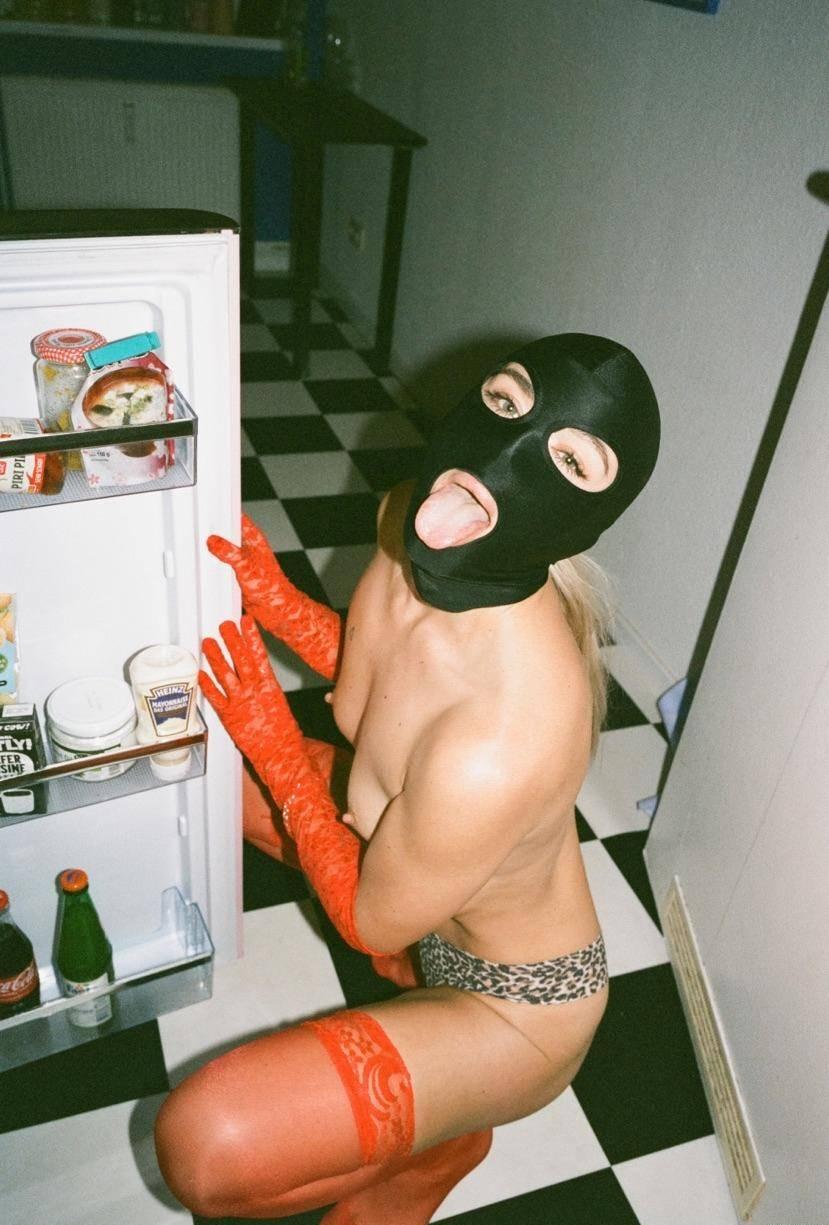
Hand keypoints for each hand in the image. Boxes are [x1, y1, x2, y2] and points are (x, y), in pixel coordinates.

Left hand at [199, 616, 306, 810]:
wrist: (281, 754)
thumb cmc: (284, 733)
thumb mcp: (279, 704)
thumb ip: (265, 689)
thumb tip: (257, 678)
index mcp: (269, 686)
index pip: (259, 655)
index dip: (251, 637)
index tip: (245, 622)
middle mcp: (254, 691)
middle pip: (241, 660)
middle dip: (232, 640)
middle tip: (223, 625)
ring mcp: (240, 703)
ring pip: (225, 675)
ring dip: (215, 657)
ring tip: (208, 642)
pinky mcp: (229, 717)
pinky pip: (215, 698)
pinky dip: (206, 685)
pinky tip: (199, 674)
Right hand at [207, 514, 290, 621]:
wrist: (275, 609)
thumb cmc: (271, 587)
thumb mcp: (246, 566)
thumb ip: (229, 553)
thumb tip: (214, 542)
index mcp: (254, 539)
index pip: (238, 519)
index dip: (225, 514)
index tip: (209, 514)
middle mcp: (248, 548)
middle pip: (228, 534)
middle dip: (215, 534)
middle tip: (200, 533)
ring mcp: (242, 561)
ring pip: (224, 550)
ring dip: (214, 552)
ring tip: (200, 549)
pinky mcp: (237, 574)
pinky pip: (222, 565)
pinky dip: (215, 566)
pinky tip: (207, 568)